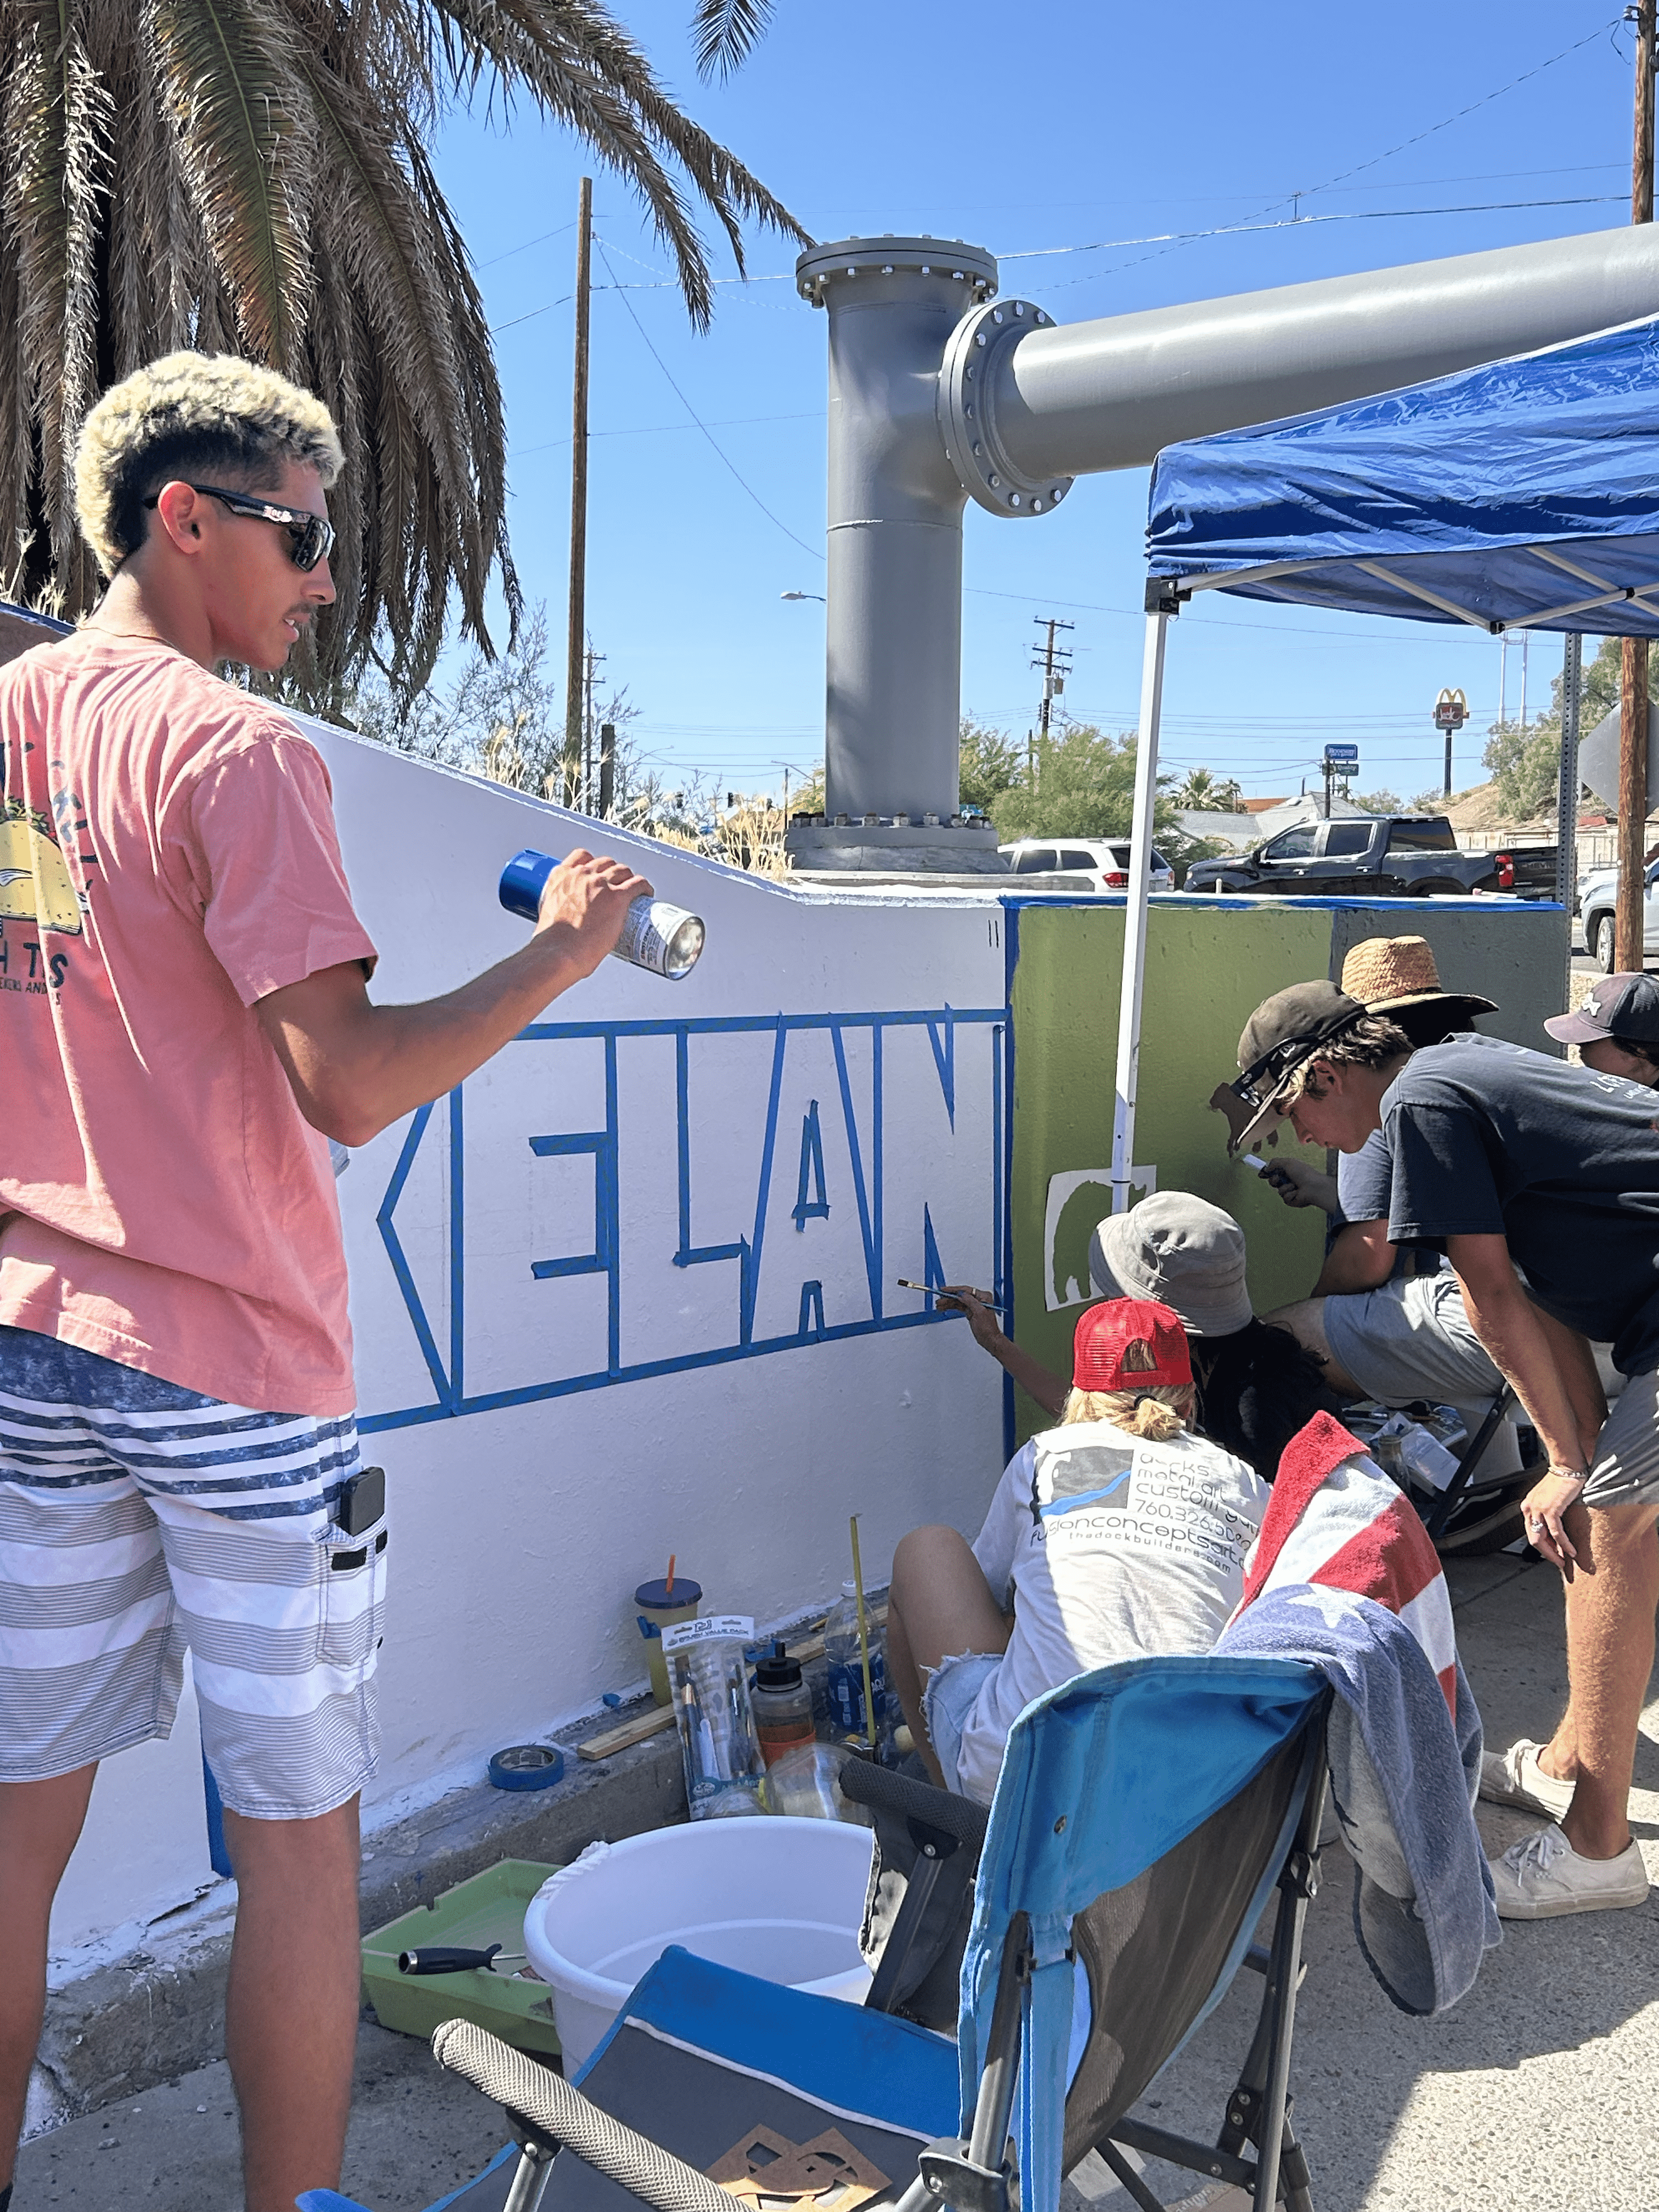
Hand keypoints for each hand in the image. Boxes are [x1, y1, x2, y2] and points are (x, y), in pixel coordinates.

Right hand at [533, 849, 653, 977]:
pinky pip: (637, 884)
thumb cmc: (552, 942)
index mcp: (561, 877)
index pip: (581, 856)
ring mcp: (600, 884)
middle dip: (613, 872)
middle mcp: (581, 875)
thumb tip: (566, 921)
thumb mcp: (549, 913)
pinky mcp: (617, 897)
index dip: (594, 863)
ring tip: (634, 889)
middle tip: (617, 885)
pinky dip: (644, 887)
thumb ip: (559, 909)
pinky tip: (646, 893)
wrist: (559, 952)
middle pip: (605, 862)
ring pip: (622, 870)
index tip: (598, 872)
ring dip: (629, 878)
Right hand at [936, 1285, 1003, 1351]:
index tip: (944, 1290)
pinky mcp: (970, 1311)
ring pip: (958, 1301)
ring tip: (939, 1304)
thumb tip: (961, 1294)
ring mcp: (974, 1305)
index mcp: (983, 1297)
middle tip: (939, 1299)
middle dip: (949, 1297)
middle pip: (960, 1295)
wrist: (989, 1339)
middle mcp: (979, 1299)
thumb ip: (970, 1301)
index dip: (954, 1290)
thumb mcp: (979, 1312)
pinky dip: (951, 1307)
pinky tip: (945, 1307)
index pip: (966, 1290)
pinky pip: (959, 1306)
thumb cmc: (988, 1328)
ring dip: (948, 1302)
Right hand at [1260, 1157, 1337, 1211]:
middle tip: (1279, 1178)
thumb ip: (1275, 1162)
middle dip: (1274, 1180)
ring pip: (1278, 1190)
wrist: (1314, 1187)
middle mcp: (1289, 1181)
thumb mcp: (1288, 1163)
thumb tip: (1266, 1168)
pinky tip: (1298, 1193)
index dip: (1267, 1172)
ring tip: (1294, 1186)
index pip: (1274, 1171)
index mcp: (1289, 1171)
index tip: (1261, 1173)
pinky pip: (1284, 1198)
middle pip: (1273, 1181)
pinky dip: (1290, 1194)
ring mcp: (1290, 1191)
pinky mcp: (1291, 1200)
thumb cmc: (1304, 1173)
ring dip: (1285, 1187)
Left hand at [1520, 1469, 1585, 1570]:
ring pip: (1543, 1539)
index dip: (1543, 1547)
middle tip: (1559, 1563)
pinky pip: (1557, 1533)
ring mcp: (1538, 1509)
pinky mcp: (1551, 1509)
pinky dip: (1564, 1545)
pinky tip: (1571, 1551)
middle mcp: (1529, 1509)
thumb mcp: (1550, 1499)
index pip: (1532, 1533)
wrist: (1567, 1466)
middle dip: (1547, 1554)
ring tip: (1566, 1560)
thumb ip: (1548, 1514)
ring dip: (1555, 1553)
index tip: (1553, 1555)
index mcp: (1528, 1506)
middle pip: (1534, 1540)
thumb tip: (1555, 1534)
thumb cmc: (1561, 1481)